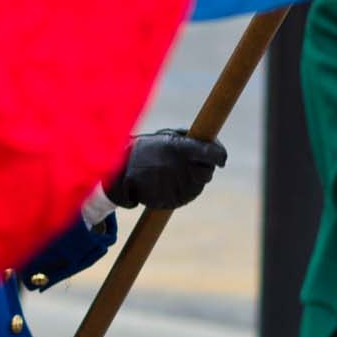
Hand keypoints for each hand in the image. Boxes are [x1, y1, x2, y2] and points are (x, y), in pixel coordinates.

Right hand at [104, 130, 226, 209]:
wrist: (117, 170)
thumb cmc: (146, 148)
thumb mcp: (166, 135)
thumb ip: (191, 139)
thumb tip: (214, 148)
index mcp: (181, 148)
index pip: (213, 154)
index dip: (219, 155)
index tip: (219, 157)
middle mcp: (180, 168)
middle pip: (207, 172)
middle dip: (201, 167)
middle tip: (186, 163)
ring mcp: (175, 187)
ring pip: (198, 186)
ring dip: (191, 180)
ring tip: (171, 173)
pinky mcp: (170, 201)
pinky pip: (185, 197)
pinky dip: (180, 191)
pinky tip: (166, 183)